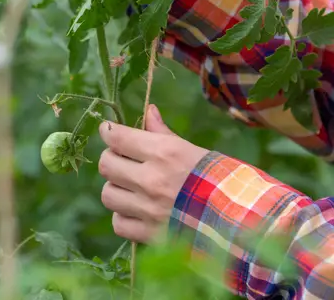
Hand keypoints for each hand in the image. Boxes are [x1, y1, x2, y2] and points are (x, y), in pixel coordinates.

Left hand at [98, 104, 207, 243]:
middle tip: (122, 160)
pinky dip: (123, 217)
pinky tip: (136, 211)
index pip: (117, 137)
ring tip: (129, 188)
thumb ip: (163, 133)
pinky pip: (118, 223)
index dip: (108, 132)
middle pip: (106, 164)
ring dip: (116, 189)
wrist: (240, 221)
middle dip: (112, 159)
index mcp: (164, 153)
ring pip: (108, 194)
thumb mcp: (192, 149)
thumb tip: (148, 110)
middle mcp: (152, 180)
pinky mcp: (150, 236)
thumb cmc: (219, 178)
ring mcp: (149, 210)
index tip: (108, 131)